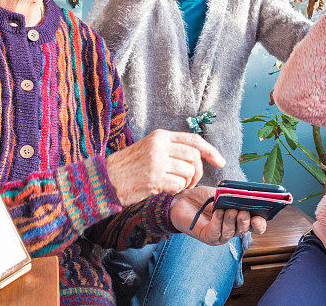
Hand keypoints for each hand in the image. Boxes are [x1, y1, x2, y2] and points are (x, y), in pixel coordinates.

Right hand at [105, 130, 224, 206]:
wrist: (105, 179)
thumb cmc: (128, 167)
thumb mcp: (149, 148)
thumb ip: (170, 149)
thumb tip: (196, 157)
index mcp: (160, 135)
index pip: (194, 140)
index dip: (211, 151)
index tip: (220, 161)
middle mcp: (160, 145)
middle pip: (194, 157)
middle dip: (199, 172)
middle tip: (191, 182)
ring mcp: (157, 161)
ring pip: (189, 172)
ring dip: (187, 183)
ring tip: (175, 186)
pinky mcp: (154, 178)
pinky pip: (179, 185)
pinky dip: (177, 190)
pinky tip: (166, 190)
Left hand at [169, 186, 266, 245]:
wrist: (183, 199)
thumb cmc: (205, 197)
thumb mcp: (223, 194)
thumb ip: (235, 196)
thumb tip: (246, 195)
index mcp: (240, 219)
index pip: (255, 225)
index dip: (259, 224)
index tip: (259, 218)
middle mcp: (232, 229)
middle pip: (244, 229)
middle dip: (245, 221)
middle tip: (243, 212)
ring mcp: (220, 235)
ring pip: (230, 232)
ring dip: (231, 221)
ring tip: (229, 210)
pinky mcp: (207, 237)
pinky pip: (215, 233)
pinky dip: (218, 222)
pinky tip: (217, 212)